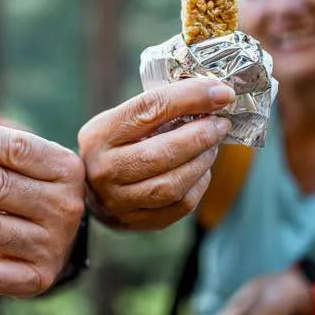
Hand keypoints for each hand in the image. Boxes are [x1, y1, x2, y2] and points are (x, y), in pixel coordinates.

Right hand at [78, 79, 234, 229]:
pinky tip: (201, 170)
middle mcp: (105, 169)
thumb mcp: (123, 119)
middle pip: (161, 153)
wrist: (94, 190)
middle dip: (200, 136)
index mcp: (100, 134)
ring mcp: (119, 200)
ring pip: (172, 184)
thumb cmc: (118, 146)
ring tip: (212, 146)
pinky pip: (180, 205)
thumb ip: (159, 108)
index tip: (220, 92)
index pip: (149, 108)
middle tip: (220, 124)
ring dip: (202, 162)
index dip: (189, 98)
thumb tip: (213, 93)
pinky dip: (199, 184)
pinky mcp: (137, 222)